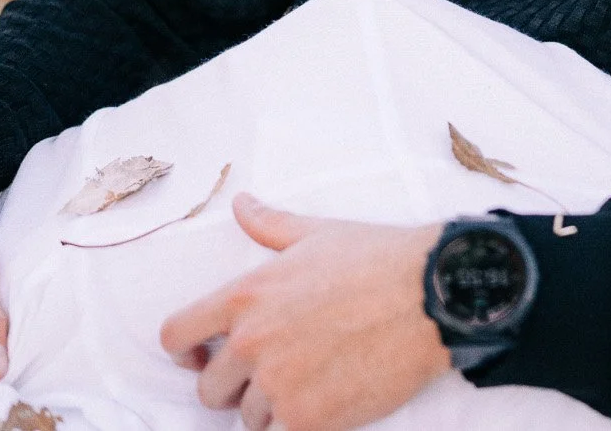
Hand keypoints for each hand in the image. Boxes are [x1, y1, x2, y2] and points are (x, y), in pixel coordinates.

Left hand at [161, 196, 447, 430]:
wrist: (434, 294)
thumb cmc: (379, 259)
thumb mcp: (317, 234)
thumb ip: (269, 225)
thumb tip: (242, 202)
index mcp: (245, 296)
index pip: (176, 335)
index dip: (185, 351)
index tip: (201, 356)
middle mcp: (253, 342)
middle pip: (208, 388)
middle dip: (233, 386)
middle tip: (268, 377)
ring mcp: (280, 384)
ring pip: (249, 418)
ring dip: (272, 409)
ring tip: (308, 386)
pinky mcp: (310, 418)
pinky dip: (297, 426)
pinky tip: (322, 407)